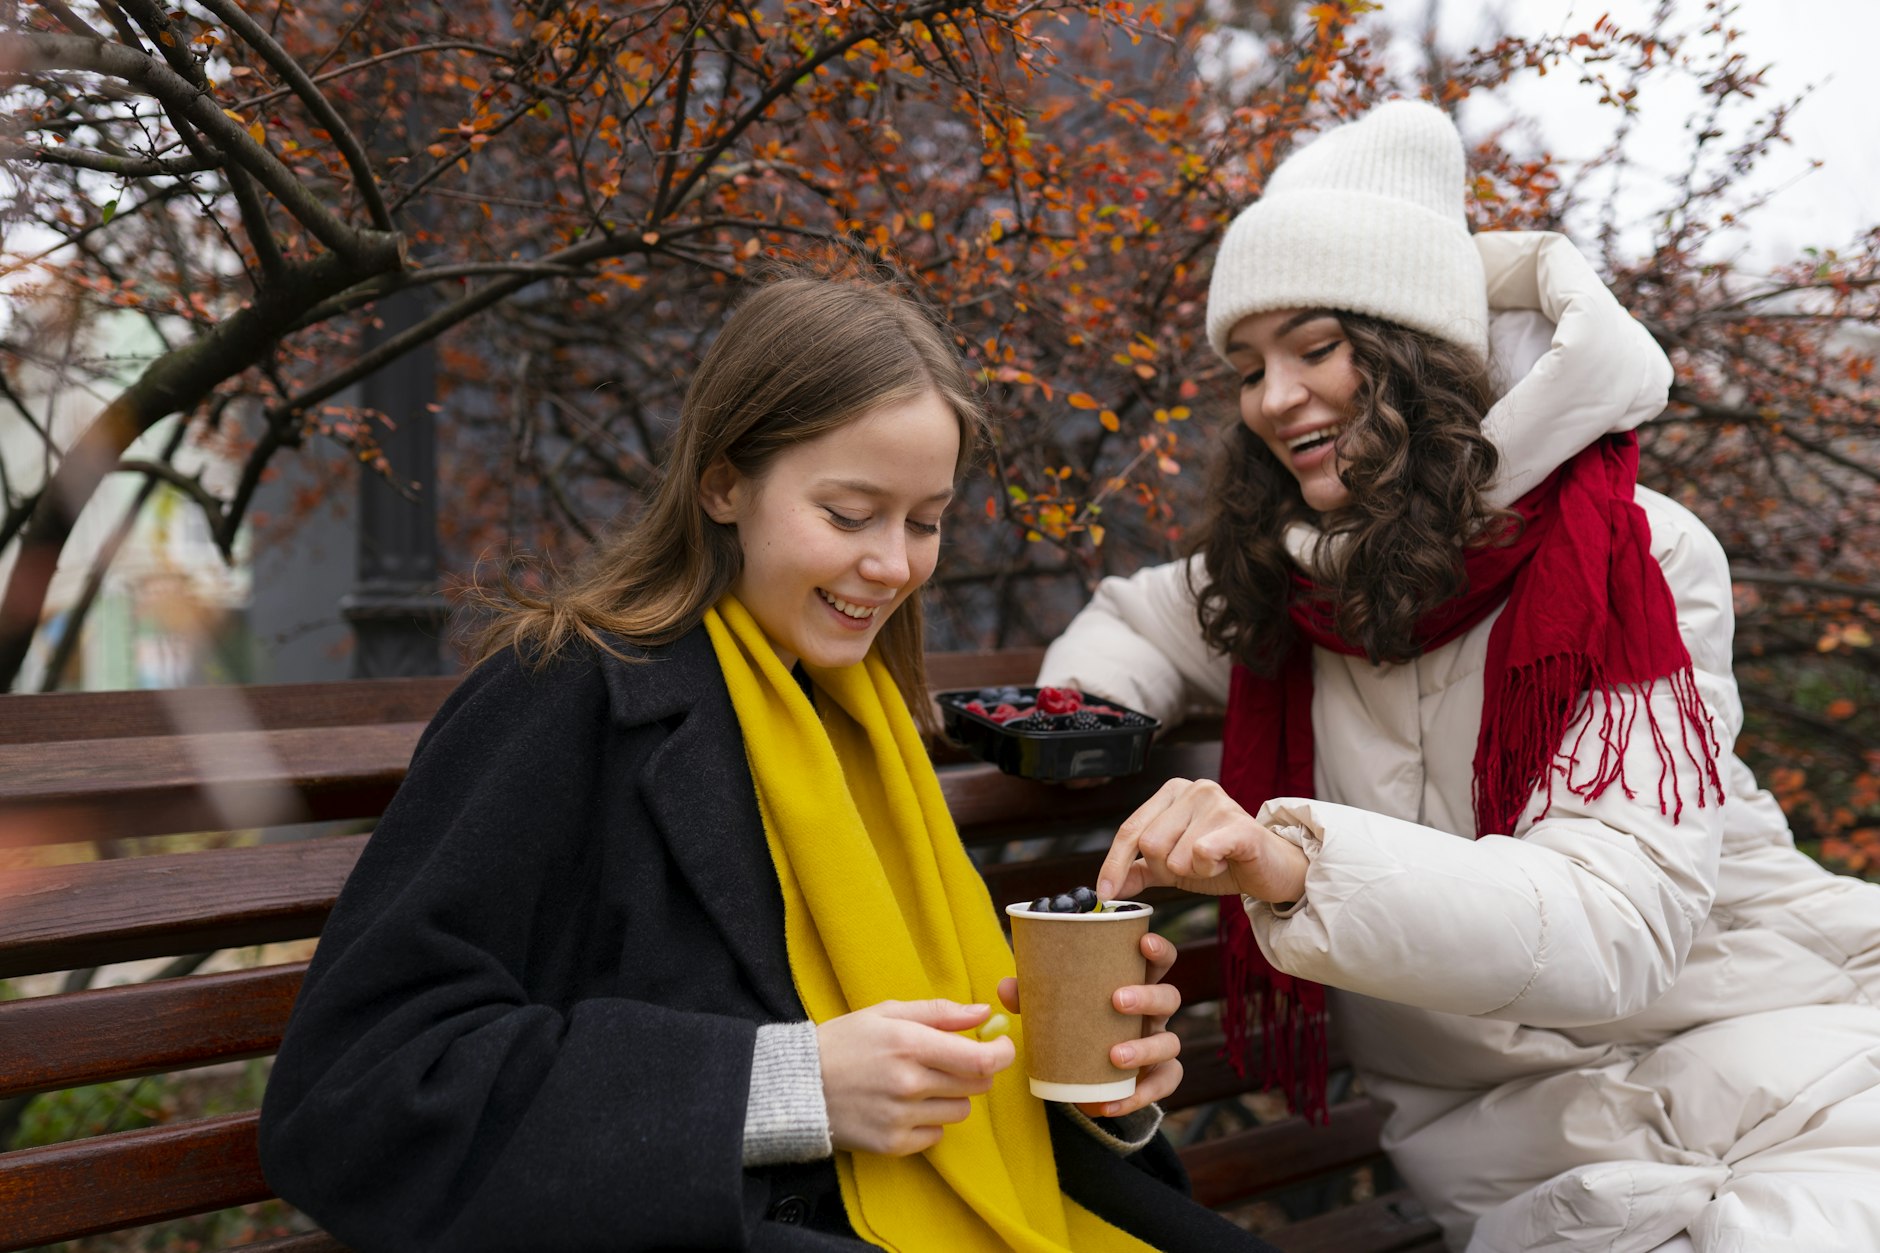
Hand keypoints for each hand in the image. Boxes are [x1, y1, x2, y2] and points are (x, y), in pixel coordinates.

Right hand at [817, 999, 1015, 1155]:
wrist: (796, 1087)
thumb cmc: (844, 1042)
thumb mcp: (886, 1014)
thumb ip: (939, 1012)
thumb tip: (983, 1011)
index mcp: (910, 1044)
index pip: (979, 1059)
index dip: (1001, 1054)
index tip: (1002, 1048)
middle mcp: (909, 1082)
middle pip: (977, 1085)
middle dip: (974, 1071)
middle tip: (950, 1062)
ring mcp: (901, 1117)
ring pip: (960, 1110)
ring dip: (950, 1097)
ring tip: (918, 1085)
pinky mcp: (892, 1144)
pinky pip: (936, 1134)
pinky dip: (928, 1121)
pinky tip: (903, 1107)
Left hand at [996, 930, 1182, 1118]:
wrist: (1084, 1074)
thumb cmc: (1075, 1023)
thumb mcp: (1054, 1006)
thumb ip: (1032, 995)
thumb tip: (1006, 987)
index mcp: (1134, 983)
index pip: (1158, 960)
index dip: (1159, 949)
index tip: (1144, 942)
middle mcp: (1152, 1013)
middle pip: (1170, 996)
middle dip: (1148, 996)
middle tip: (1117, 1001)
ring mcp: (1158, 1044)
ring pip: (1170, 1043)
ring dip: (1145, 1049)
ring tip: (1114, 1056)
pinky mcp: (1156, 1078)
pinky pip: (1162, 1086)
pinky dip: (1139, 1097)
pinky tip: (1110, 1104)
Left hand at [1096, 778, 1308, 904]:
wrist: (1272, 870)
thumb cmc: (1222, 862)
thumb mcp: (1173, 866)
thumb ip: (1140, 871)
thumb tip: (1106, 888)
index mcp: (1171, 792)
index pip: (1129, 830)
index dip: (1114, 864)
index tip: (1105, 894)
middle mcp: (1193, 789)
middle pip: (1149, 845)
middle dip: (1166, 869)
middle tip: (1193, 867)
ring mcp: (1217, 802)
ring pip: (1175, 856)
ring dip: (1192, 872)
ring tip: (1214, 863)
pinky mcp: (1239, 825)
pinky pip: (1200, 853)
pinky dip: (1208, 869)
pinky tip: (1224, 863)